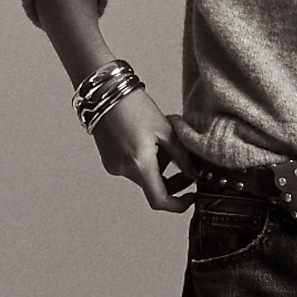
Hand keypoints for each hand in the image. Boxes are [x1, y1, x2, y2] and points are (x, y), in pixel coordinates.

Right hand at [91, 87, 197, 211]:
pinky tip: (149, 142)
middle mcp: (123, 170)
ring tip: (164, 144)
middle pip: (153, 187)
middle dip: (172, 180)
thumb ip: (181, 155)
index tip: (191, 197)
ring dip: (159, 169)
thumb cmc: (133, 105)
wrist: (104, 92)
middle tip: (187, 167)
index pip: (160, 200)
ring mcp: (114, 166)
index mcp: (139, 163)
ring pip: (144, 177)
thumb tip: (192, 172)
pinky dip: (145, 162)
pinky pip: (133, 169)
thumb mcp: (165, 129)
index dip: (179, 204)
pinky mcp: (110, 161)